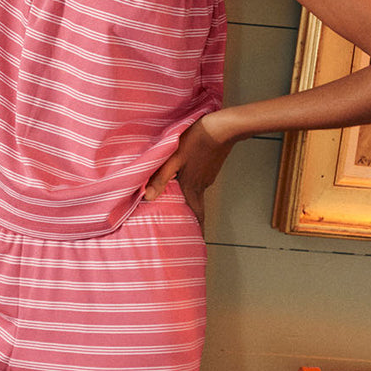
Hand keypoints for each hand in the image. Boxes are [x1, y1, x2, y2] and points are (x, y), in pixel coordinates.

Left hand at [143, 113, 233, 232]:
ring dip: (189, 198)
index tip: (198, 242)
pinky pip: (199, 180)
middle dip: (191, 217)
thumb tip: (147, 198)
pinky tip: (186, 175)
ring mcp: (207, 176)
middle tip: (186, 227)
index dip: (197, 230)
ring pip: (196, 192)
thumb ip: (161, 177)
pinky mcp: (210, 167)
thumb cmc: (197, 140)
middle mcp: (202, 185)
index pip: (197, 216)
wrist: (223, 127)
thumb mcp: (174, 157)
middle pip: (195, 206)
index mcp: (192, 187)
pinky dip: (192, 184)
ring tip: (179, 201)